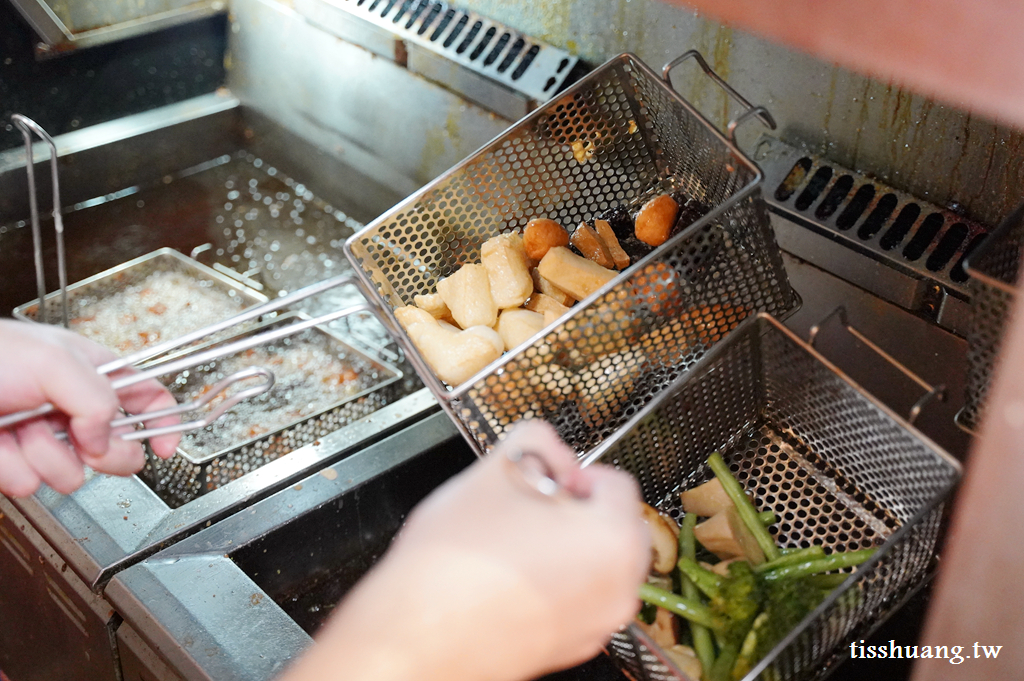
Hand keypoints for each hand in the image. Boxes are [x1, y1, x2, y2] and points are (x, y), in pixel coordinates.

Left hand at [0, 319, 179, 496]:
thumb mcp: (54, 360)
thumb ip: (99, 397)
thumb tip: (109, 436)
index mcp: (90, 371)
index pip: (146, 395)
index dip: (165, 420)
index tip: (168, 446)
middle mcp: (70, 407)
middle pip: (118, 446)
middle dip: (104, 450)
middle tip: (86, 441)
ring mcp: (41, 438)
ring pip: (73, 473)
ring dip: (46, 456)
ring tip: (20, 431)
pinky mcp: (13, 466)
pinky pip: (32, 485)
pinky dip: (14, 469)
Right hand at [284, 420, 649, 680]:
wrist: (417, 636)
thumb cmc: (456, 568)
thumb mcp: (495, 470)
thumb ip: (535, 439)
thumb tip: (546, 446)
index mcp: (613, 539)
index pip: (615, 482)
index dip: (574, 470)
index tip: (548, 475)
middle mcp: (617, 588)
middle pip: (613, 526)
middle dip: (576, 509)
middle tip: (529, 504)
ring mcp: (595, 624)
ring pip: (594, 566)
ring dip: (564, 546)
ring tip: (510, 540)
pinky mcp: (567, 647)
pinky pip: (574, 599)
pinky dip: (551, 581)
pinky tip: (504, 573)